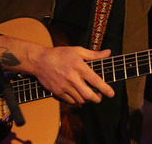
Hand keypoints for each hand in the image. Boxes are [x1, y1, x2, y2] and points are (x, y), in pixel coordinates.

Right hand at [0, 34, 114, 104]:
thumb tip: (108, 53)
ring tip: (89, 95)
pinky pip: (70, 101)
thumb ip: (94, 54)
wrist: (40, 61)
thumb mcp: (77, 50)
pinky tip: (78, 95)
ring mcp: (64, 86)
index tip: (111, 93)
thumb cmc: (60, 54)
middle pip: (88, 95)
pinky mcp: (57, 92)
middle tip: (100, 97)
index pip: (95, 80)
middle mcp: (72, 78)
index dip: (105, 89)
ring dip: (87, 100)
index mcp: (79, 66)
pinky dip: (76, 100)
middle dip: (97, 99)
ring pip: (80, 100)